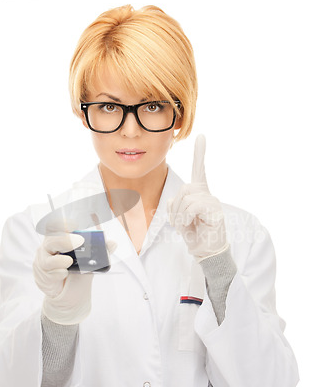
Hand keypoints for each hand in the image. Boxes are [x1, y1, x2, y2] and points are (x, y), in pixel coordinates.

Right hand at [33, 232, 94, 324]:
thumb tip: (112, 243)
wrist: (70, 297)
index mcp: (60, 238)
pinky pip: (46, 272)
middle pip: (51, 238)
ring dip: (59, 260)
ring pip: (47, 258)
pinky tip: (63, 274)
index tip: (73, 224)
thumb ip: (101, 252)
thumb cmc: (78, 276)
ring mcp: (43, 261)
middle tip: (78, 242)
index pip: (55, 225)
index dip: (61, 223)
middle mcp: (50, 247)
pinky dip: (56, 273)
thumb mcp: (92, 263)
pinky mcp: (41, 274)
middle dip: (64, 240)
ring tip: (68, 263)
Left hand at [167, 134, 228, 261]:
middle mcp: (207, 194)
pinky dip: (187, 217)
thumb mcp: (179, 217)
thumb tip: (172, 200)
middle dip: (176, 208)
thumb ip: (174, 204)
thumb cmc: (193, 233)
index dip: (200, 153)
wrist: (205, 250)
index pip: (199, 169)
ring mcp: (213, 201)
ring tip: (187, 225)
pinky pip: (193, 206)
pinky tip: (193, 224)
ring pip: (187, 198)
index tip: (201, 137)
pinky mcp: (215, 210)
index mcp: (199, 192)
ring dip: (180, 215)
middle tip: (180, 222)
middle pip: (184, 189)